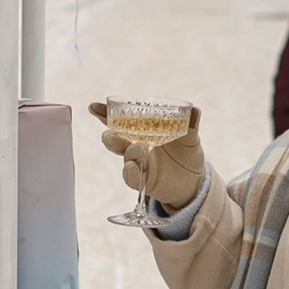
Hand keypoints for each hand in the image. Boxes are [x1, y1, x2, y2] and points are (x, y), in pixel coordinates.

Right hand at [88, 101, 207, 212]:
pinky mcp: (144, 180)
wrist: (194, 180)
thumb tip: (194, 109)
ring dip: (128, 152)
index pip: (120, 120)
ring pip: (124, 157)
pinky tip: (132, 166)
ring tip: (139, 148)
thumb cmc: (187, 154)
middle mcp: (136, 146)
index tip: (93, 107)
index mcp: (143, 131)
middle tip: (111, 133)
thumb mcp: (191, 137)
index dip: (105, 114)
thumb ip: (191, 124)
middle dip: (110, 135)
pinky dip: (130, 171)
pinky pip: (132, 177)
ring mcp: (139, 164)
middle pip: (115, 139)